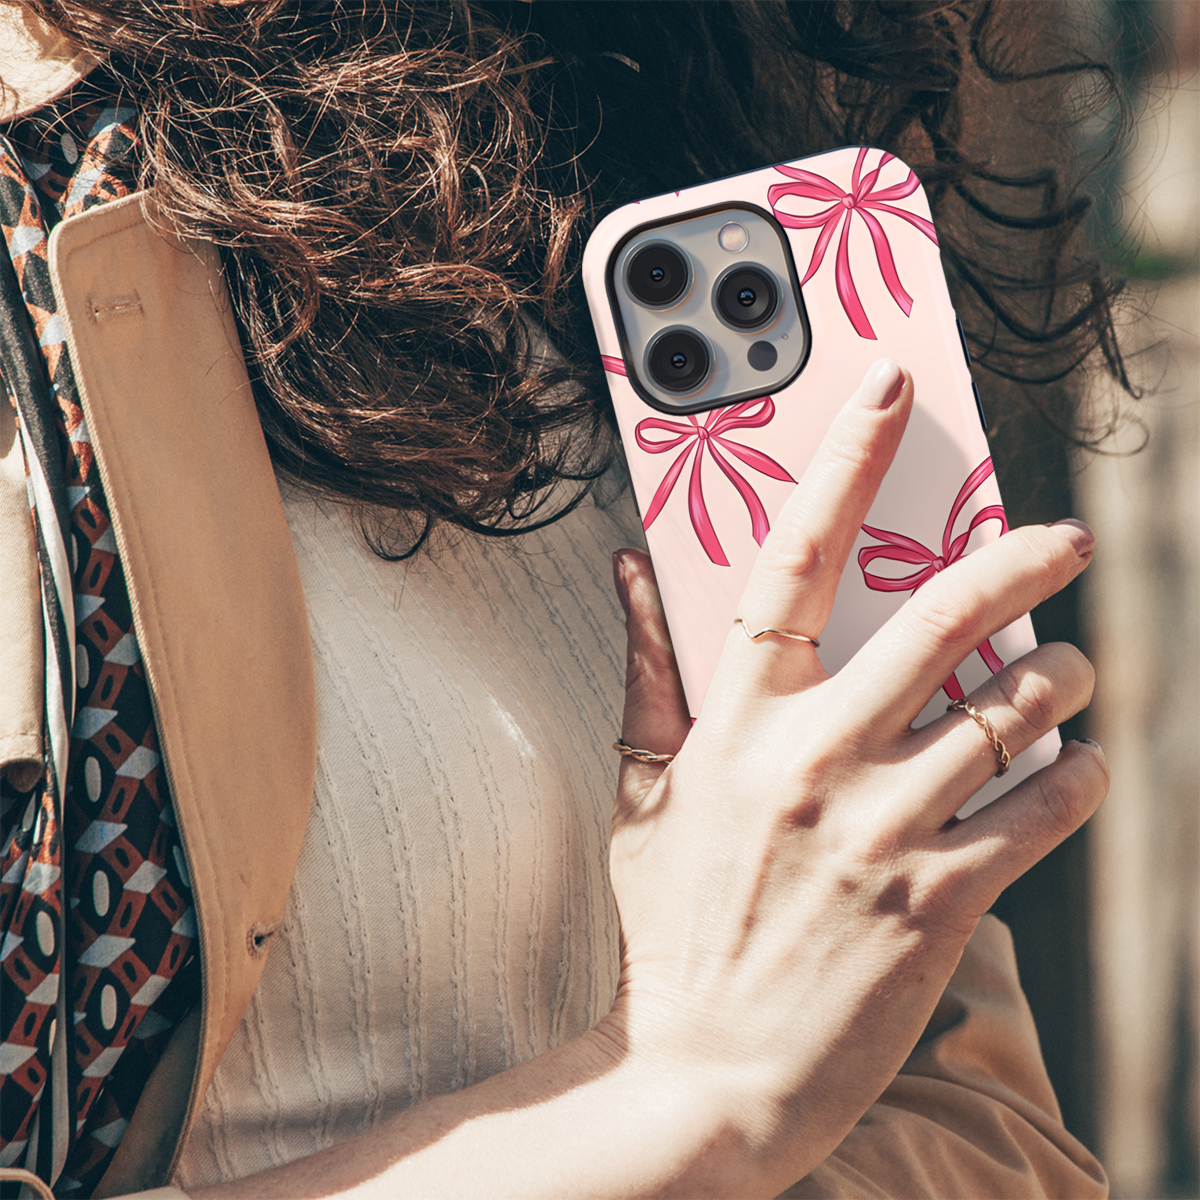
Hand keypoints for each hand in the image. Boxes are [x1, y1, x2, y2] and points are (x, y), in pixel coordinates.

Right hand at [606, 359, 1107, 1194]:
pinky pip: (1038, 809)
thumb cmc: (674, 924)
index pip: (789, 561)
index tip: (889, 390)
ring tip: (1072, 673)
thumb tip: (628, 569)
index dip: (840, 463)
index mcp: (735, 723)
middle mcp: (812, 760)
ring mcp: (880, 829)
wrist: (706, 1072)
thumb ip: (646, 673)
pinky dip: (1074, 776)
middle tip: (1061, 537)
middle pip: (936, 619)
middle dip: (1017, 561)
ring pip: (1008, 712)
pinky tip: (1075, 765)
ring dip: (1060, 680)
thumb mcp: (643, 793)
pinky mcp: (938, 901)